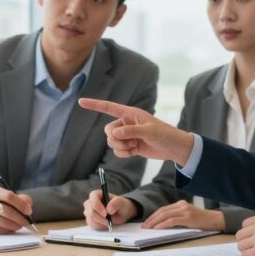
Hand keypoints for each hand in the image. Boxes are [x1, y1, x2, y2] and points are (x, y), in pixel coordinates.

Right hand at [0, 186, 33, 233]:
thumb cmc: (8, 203)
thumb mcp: (17, 197)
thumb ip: (24, 199)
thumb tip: (27, 207)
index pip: (9, 196)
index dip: (21, 204)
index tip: (29, 212)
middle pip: (6, 211)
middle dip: (19, 218)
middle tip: (27, 223)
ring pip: (3, 222)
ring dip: (14, 225)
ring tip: (19, 224)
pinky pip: (0, 230)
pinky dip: (8, 230)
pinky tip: (11, 227)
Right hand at [78, 99, 194, 163]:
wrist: (174, 148)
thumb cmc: (165, 135)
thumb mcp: (149, 131)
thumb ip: (131, 131)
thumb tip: (113, 134)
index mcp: (131, 114)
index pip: (109, 107)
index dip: (94, 105)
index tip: (80, 102)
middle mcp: (127, 123)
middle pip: (107, 130)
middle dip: (115, 138)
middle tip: (130, 141)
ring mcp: (127, 135)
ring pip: (111, 142)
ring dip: (120, 147)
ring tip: (135, 146)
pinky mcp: (130, 146)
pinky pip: (117, 151)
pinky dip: (123, 153)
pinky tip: (135, 152)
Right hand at [83, 190, 137, 229]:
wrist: (121, 214)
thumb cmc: (120, 205)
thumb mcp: (121, 202)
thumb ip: (116, 203)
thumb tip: (109, 209)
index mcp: (96, 194)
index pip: (93, 199)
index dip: (98, 207)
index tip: (105, 213)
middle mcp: (90, 202)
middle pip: (91, 212)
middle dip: (100, 218)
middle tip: (109, 220)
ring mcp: (88, 212)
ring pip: (91, 220)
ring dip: (101, 223)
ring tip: (109, 221)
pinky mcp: (89, 220)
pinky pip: (92, 225)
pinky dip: (100, 226)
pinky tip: (105, 223)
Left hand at [142, 200, 224, 230]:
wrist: (216, 220)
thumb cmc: (202, 221)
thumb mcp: (188, 216)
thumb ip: (178, 217)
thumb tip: (163, 225)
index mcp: (181, 204)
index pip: (163, 209)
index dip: (153, 216)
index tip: (146, 223)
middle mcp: (182, 205)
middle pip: (162, 211)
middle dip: (151, 219)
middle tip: (144, 226)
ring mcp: (185, 210)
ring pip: (165, 214)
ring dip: (154, 222)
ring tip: (148, 228)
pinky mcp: (188, 217)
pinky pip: (172, 220)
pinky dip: (163, 224)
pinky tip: (157, 228)